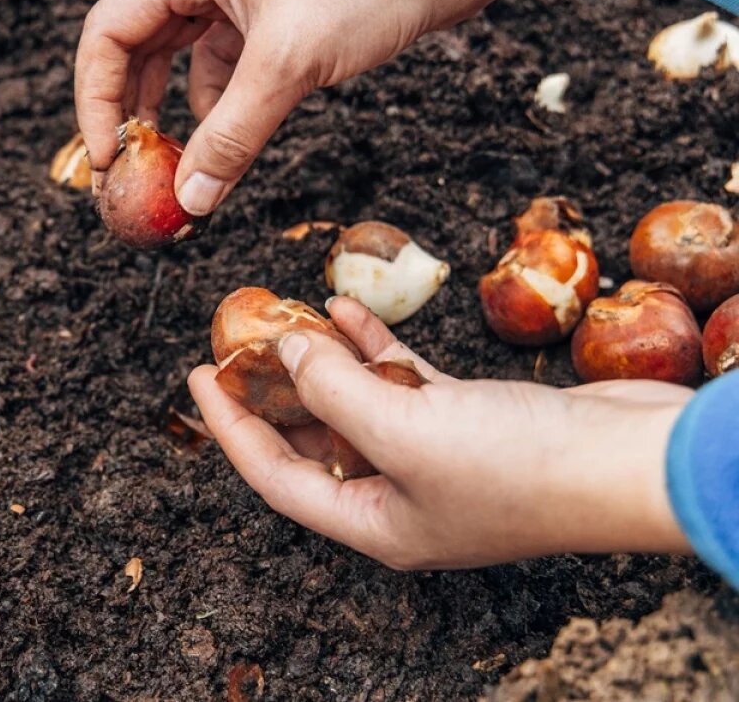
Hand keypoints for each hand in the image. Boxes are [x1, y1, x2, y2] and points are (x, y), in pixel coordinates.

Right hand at [75, 0, 579, 215]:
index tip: (106, 160)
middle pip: (140, 49)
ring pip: (187, 63)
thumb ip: (232, 134)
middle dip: (134, 114)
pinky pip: (232, 70)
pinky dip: (224, 110)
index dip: (96, 100)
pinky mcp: (284, 18)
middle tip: (133, 177)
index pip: (109, 32)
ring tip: (181, 173)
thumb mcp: (289, 61)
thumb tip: (193, 200)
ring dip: (181, 118)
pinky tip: (229, 146)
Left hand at [188, 296, 692, 569]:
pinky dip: (372, 348)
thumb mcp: (405, 430)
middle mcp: (397, 496)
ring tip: (285, 317)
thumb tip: (286, 350)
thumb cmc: (521, 467)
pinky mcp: (468, 420)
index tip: (197, 377)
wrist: (634, 461)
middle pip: (311, 439)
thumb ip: (333, 391)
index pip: (276, 475)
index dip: (230, 426)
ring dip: (320, 361)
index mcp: (373, 522)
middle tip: (237, 342)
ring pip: (354, 405)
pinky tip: (344, 309)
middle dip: (272, 390)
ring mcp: (434, 457)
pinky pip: (400, 382)